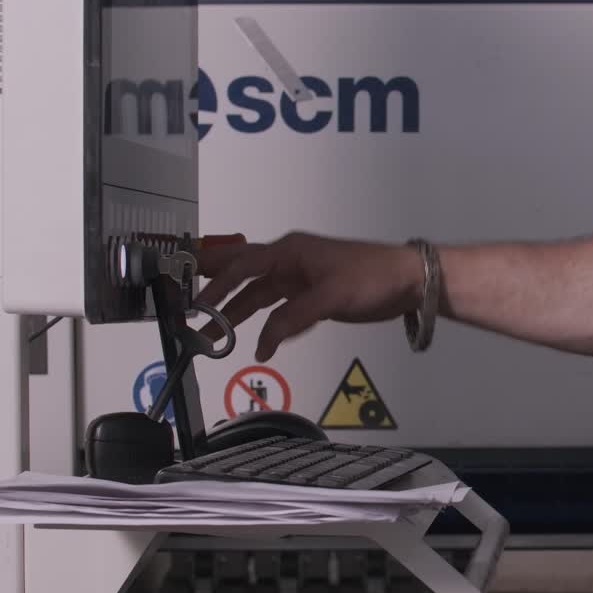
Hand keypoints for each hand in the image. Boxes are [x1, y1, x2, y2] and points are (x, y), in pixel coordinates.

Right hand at [195, 232, 424, 360]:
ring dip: (236, 311)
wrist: (408, 282)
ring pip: (259, 295)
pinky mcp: (312, 296)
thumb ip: (294, 317)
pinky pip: (279, 308)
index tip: (195, 303)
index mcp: (289, 251)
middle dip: (215, 289)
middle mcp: (289, 261)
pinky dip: (265, 322)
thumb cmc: (371, 278)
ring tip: (211, 333)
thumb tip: (263, 342)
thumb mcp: (331, 296)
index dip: (217, 284)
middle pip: (243, 274)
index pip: (243, 265)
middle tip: (185, 305)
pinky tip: (255, 339)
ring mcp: (300, 279)